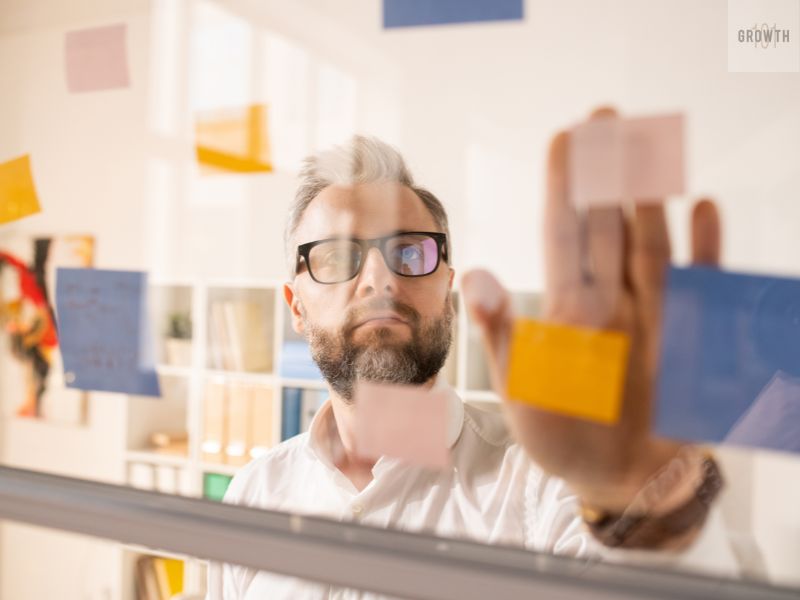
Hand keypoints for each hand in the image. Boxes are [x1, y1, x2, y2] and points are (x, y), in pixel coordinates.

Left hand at [462, 108, 721, 511]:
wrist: (617, 480)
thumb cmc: (561, 434)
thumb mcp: (521, 386)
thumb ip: (502, 330)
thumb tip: (472, 272)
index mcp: (566, 309)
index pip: (564, 232)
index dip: (565, 184)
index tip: (566, 136)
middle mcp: (609, 300)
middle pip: (608, 224)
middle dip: (607, 171)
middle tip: (608, 115)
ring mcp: (651, 313)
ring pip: (651, 243)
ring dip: (650, 197)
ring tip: (649, 147)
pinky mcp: (689, 336)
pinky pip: (699, 285)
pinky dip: (704, 249)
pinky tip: (702, 206)